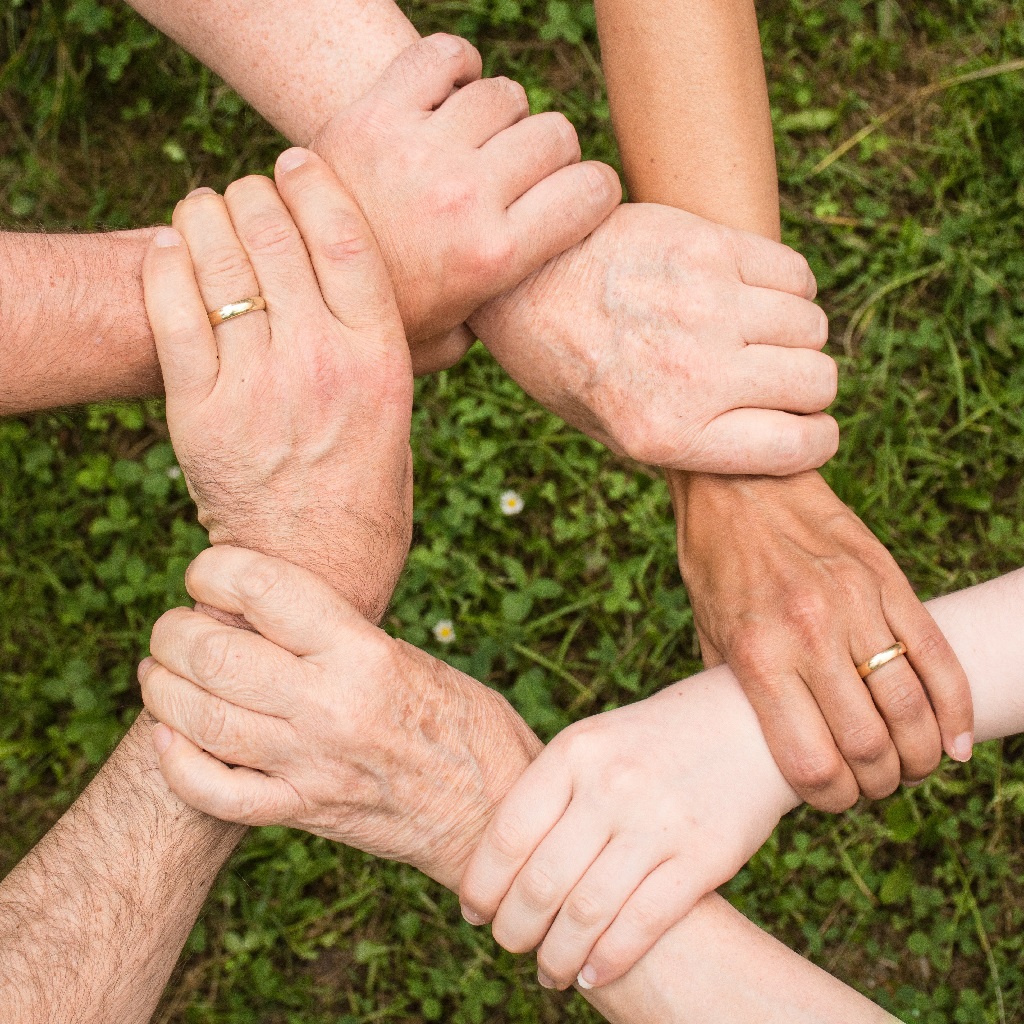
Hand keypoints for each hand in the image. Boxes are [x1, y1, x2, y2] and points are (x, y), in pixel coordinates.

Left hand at [140, 546, 541, 890]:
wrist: (492, 807)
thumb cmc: (462, 720)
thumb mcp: (409, 655)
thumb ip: (337, 637)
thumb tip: (262, 612)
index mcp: (364, 654)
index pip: (264, 589)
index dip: (215, 568)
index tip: (206, 571)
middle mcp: (331, 706)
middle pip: (216, 655)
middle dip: (175, 631)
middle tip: (175, 626)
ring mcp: (312, 765)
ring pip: (202, 719)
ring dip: (163, 688)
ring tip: (161, 672)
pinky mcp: (304, 812)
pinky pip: (217, 793)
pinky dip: (178, 762)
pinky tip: (169, 736)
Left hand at [142, 150, 412, 621]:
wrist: (314, 566)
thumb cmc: (368, 492)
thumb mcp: (402, 416)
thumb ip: (407, 356)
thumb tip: (441, 310)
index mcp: (380, 360)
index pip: (346, 240)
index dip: (316, 185)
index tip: (298, 159)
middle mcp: (320, 363)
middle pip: (275, 237)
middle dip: (254, 194)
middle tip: (247, 189)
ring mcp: (256, 385)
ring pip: (219, 265)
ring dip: (205, 217)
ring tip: (205, 207)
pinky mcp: (200, 412)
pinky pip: (172, 314)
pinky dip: (167, 266)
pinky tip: (173, 247)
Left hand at [311, 34, 621, 373]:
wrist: (285, 289)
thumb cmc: (378, 320)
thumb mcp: (447, 342)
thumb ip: (496, 324)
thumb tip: (531, 313)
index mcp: (494, 257)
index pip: (592, 190)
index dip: (593, 191)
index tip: (575, 199)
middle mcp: (464, 196)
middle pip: (554, 135)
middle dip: (549, 155)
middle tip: (520, 176)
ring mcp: (419, 150)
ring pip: (505, 94)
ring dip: (501, 116)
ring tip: (478, 143)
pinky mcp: (374, 113)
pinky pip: (443, 56)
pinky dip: (456, 67)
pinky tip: (449, 97)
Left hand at [459, 669, 797, 991]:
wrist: (748, 722)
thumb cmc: (655, 739)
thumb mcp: (596, 742)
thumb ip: (552, 791)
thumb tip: (497, 863)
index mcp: (575, 751)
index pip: (508, 833)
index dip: (482, 884)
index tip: (474, 912)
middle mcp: (612, 785)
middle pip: (541, 881)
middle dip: (515, 929)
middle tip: (509, 945)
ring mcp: (659, 821)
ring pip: (586, 912)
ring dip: (557, 956)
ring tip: (548, 972)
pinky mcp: (704, 857)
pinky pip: (643, 923)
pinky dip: (609, 959)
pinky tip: (592, 973)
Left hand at [471, 203, 838, 474]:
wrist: (519, 281)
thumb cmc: (564, 364)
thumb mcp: (611, 431)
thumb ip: (690, 443)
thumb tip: (774, 441)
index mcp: (667, 433)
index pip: (798, 447)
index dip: (814, 440)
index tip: (805, 428)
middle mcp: (692, 374)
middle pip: (817, 382)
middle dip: (806, 388)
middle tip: (773, 378)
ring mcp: (703, 305)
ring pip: (812, 326)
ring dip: (795, 335)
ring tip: (756, 334)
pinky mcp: (706, 247)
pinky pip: (795, 274)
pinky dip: (788, 288)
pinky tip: (751, 294)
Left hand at [672, 471, 974, 810]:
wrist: (739, 482)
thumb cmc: (716, 562)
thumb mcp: (708, 633)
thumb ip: (736, 691)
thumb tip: (759, 748)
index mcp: (758, 656)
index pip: (811, 763)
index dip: (831, 799)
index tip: (834, 799)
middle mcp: (809, 635)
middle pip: (869, 746)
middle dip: (878, 784)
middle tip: (874, 784)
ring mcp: (855, 605)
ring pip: (911, 708)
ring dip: (920, 755)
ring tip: (912, 765)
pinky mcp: (888, 581)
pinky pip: (938, 657)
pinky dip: (957, 709)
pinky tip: (956, 740)